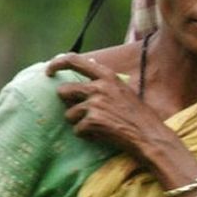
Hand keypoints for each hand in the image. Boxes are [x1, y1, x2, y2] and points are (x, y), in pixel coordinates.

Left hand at [46, 53, 166, 156]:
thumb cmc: (138, 114)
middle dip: (67, 103)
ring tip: (98, 126)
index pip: (74, 60)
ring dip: (79, 122)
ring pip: (69, 114)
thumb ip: (104, 80)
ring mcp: (95, 103)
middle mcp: (99, 86)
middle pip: (64, 90)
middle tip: (79, 111)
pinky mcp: (92, 120)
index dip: (57, 64)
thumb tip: (89, 62)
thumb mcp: (123, 89)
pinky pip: (77, 130)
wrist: (149, 135)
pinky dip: (87, 135)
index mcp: (107, 76)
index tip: (48, 72)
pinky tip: (102, 135)